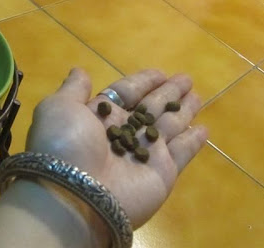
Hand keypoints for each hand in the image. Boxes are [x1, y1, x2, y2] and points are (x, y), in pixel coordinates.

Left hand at [25, 67, 207, 227]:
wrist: (75, 194)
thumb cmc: (66, 144)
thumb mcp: (59, 108)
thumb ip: (73, 90)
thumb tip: (80, 71)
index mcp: (100, 117)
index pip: (126, 93)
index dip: (143, 82)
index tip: (160, 72)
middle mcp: (124, 134)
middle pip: (151, 108)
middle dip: (168, 93)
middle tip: (187, 79)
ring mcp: (145, 154)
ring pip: (169, 126)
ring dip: (183, 111)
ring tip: (198, 96)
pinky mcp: (162, 173)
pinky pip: (182, 153)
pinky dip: (194, 142)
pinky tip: (204, 129)